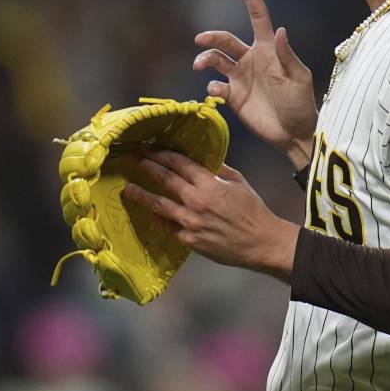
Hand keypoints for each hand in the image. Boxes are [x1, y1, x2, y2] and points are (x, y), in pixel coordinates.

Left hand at [123, 149, 299, 280]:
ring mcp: (190, 222)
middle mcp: (196, 201)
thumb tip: (205, 160)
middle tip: (133, 158)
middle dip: (146, 166)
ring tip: (128, 188)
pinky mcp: (188, 240)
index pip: (179, 163)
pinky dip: (158, 217)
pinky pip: (168, 226)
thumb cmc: (253, 211)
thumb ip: (220, 170)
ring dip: (141, 194)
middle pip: (164, 179)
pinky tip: (150, 212)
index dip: (161, 153)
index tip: (149, 148)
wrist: (260, 242)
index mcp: (210, 184)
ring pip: (157, 204)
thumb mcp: (239, 183)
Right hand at [193, 0, 316, 164]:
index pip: (257, 17)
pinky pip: (217, 86)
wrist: (294, 134)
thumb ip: (287, 56)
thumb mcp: (299, 79)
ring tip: (200, 65)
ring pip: (216, 60)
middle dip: (211, 37)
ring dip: (206, 59)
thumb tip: (279, 30)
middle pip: (226, 40)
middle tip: (200, 40)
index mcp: (268, 49)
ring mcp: (240, 77)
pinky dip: (212, 86)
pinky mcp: (233, 96)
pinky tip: (218, 91)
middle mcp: (251, 59)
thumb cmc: (302, 104)